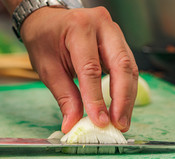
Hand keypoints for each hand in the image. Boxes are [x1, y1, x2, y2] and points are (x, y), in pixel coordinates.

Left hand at [21, 7, 138, 132]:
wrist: (47, 20)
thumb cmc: (44, 40)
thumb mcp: (47, 69)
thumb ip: (64, 96)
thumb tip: (72, 123)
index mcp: (78, 28)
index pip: (91, 68)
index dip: (96, 98)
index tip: (99, 121)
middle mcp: (101, 25)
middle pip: (121, 65)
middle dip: (122, 99)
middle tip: (119, 124)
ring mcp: (113, 31)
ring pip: (129, 67)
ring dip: (127, 97)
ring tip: (121, 121)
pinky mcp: (119, 41)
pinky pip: (128, 66)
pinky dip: (126, 89)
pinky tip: (122, 107)